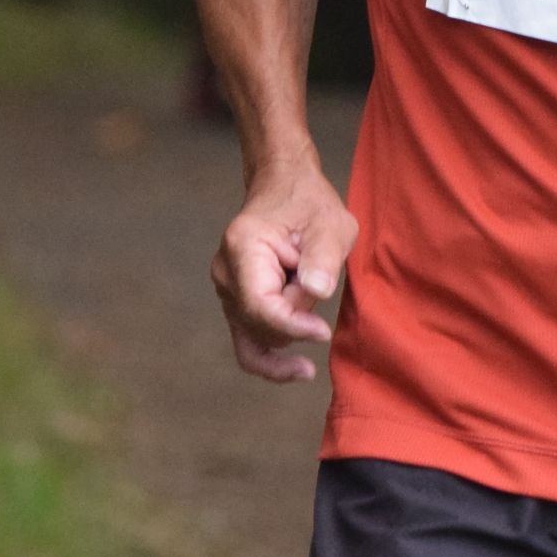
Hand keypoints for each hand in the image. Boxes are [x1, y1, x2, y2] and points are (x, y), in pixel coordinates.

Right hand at [209, 156, 356, 383]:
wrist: (284, 187)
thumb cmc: (308, 203)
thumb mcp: (331, 223)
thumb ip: (324, 257)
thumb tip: (316, 291)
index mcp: (242, 248)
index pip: (259, 306)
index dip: (291, 325)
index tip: (323, 331)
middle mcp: (225, 273)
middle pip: (259, 325)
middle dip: (296, 319)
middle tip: (318, 282)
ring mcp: (226, 291)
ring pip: (256, 338)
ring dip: (291, 326)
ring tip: (310, 290)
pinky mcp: (236, 304)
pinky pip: (249, 343)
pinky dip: (272, 359)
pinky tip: (299, 370)